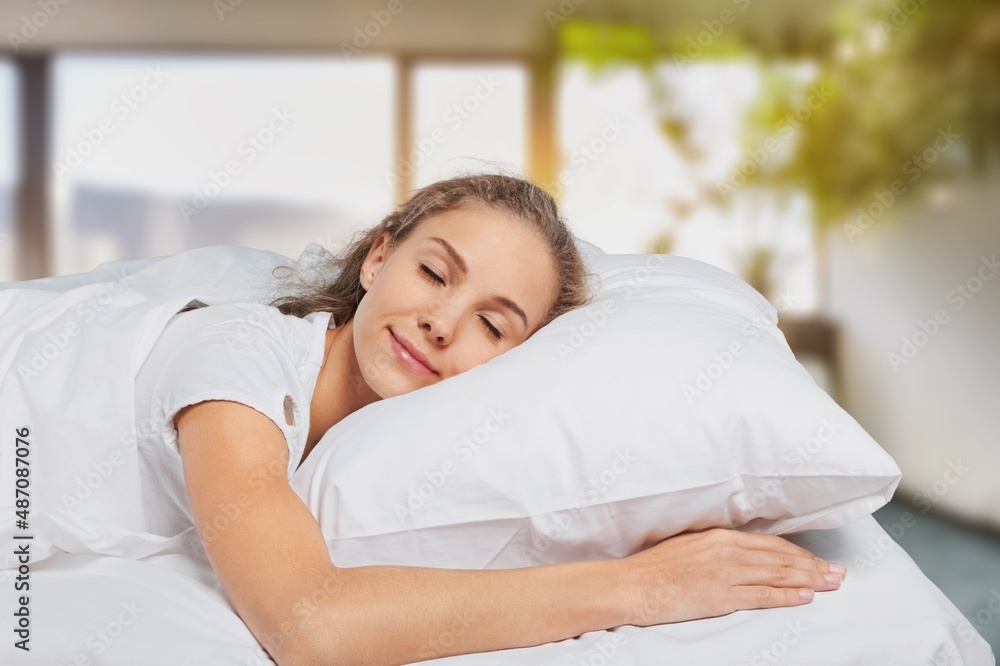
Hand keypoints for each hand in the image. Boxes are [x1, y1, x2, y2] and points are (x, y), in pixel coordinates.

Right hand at [618, 527, 845, 626]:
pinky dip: (786, 596)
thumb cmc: (654, 568)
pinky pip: (762, 595)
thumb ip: (715, 549)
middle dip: (812, 565)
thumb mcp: (688, 546)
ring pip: (777, 574)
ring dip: (809, 579)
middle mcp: (726, 550)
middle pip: (780, 558)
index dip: (797, 553)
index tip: (815, 560)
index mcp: (719, 537)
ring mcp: (725, 572)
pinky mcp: (721, 595)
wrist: (633, 584)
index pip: (769, 544)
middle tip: (837, 573)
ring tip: (831, 583)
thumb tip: (736, 554)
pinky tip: (805, 596)